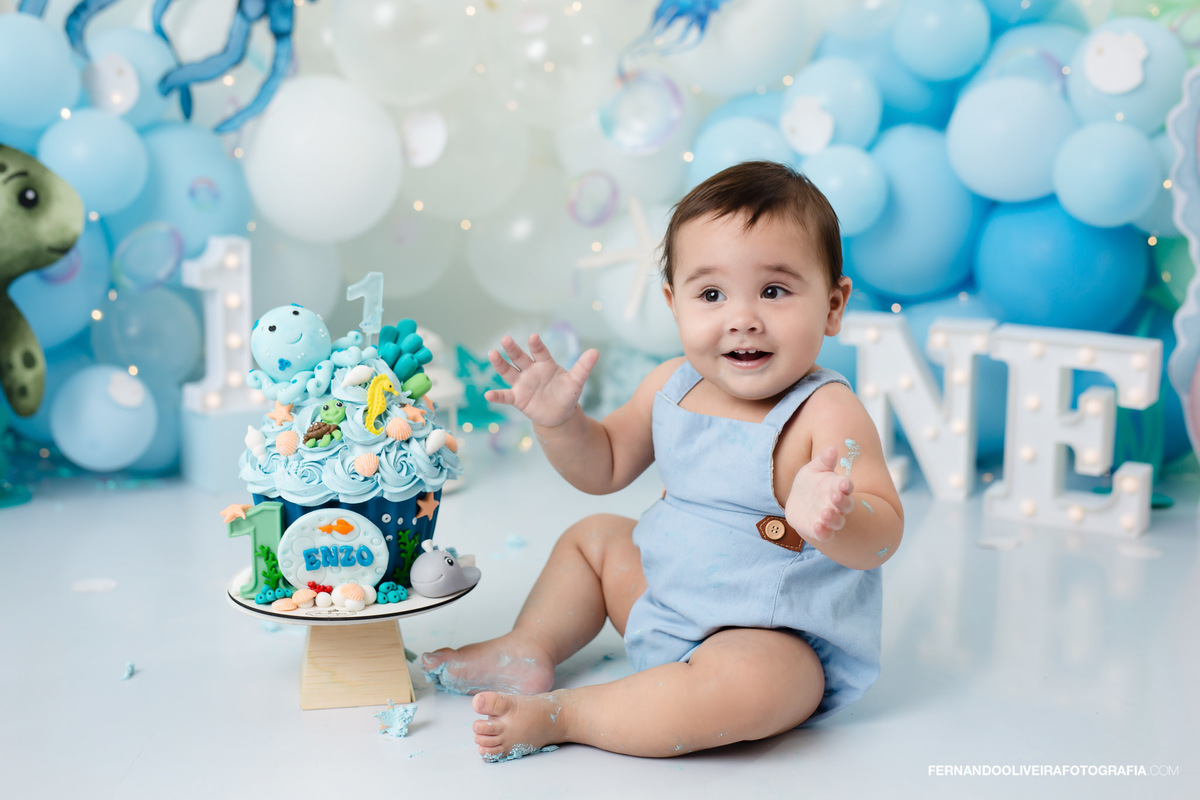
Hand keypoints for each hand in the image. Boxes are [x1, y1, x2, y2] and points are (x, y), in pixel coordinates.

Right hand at [484, 334, 598, 427]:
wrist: (560, 414)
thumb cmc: (567, 394)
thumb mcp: (576, 381)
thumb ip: (583, 367)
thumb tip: (596, 352)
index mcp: (545, 363)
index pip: (540, 352)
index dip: (536, 345)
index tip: (533, 337)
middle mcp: (530, 370)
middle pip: (519, 358)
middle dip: (512, 349)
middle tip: (505, 339)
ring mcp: (522, 383)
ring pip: (508, 372)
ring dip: (500, 364)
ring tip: (492, 354)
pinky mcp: (517, 398)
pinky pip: (505, 396)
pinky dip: (497, 396)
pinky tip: (488, 395)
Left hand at [785, 445, 854, 542]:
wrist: (798, 502)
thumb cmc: (811, 482)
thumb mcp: (814, 469)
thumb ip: (824, 460)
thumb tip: (832, 448)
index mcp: (837, 487)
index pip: (846, 486)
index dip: (846, 485)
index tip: (844, 483)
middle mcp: (836, 504)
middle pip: (846, 505)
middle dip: (842, 501)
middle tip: (836, 496)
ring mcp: (828, 518)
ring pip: (837, 521)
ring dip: (833, 518)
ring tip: (825, 513)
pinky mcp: (819, 529)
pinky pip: (824, 534)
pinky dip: (823, 532)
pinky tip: (817, 527)